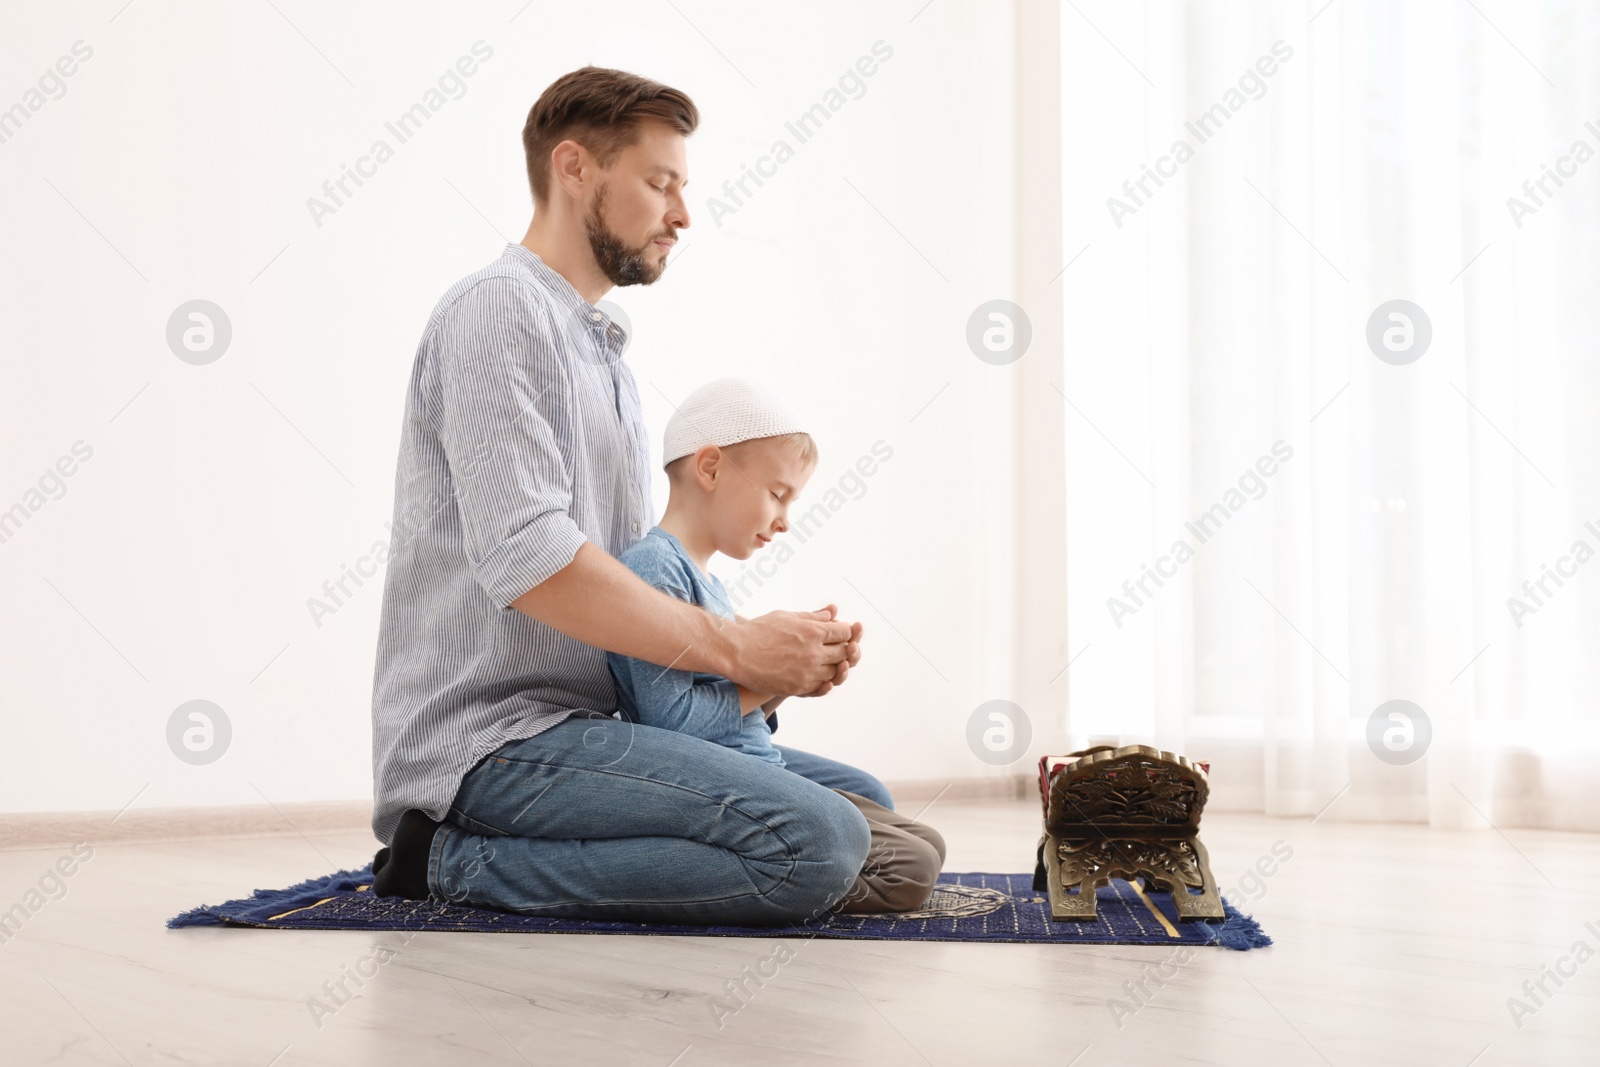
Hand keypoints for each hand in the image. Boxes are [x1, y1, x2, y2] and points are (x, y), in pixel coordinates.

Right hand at [729, 605, 856, 696]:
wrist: (735, 653)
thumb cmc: (758, 630)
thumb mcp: (785, 616)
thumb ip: (810, 617)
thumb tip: (830, 614)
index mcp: (813, 632)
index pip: (844, 632)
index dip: (844, 631)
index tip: (838, 631)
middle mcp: (814, 653)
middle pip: (844, 653)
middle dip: (843, 648)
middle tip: (835, 646)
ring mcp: (807, 673)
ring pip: (835, 673)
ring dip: (833, 666)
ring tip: (823, 661)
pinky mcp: (798, 688)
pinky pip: (820, 688)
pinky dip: (822, 681)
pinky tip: (816, 675)